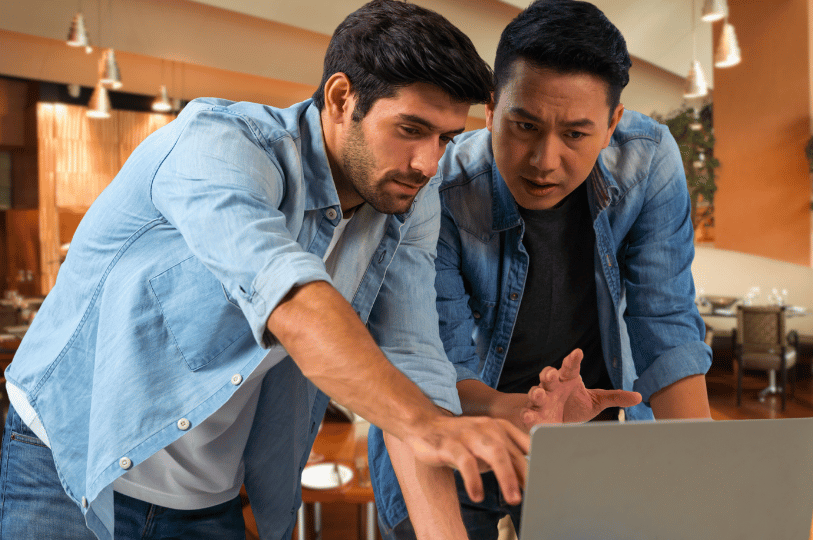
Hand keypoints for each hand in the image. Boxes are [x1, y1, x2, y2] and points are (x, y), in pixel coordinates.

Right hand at [401, 413, 529, 504]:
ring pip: (493, 452)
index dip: (539, 462)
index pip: (524, 445)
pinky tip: (477, 495)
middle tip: (535, 495)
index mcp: (500, 428)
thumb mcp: (488, 448)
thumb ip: (509, 459)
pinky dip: (473, 479)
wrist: (424, 425)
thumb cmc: (463, 441)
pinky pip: (464, 461)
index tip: (550, 480)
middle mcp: (487, 428)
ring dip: (506, 476)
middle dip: (525, 474)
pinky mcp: (450, 444)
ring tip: (513, 498)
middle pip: (511, 451)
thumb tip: (532, 480)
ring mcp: (468, 434)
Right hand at [520, 349, 641, 427]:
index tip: (578, 352)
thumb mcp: (595, 401)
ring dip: (535, 393)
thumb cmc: (574, 406)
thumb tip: (639, 396)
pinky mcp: (534, 415)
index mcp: (567, 379)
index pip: (570, 367)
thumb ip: (614, 397)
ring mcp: (542, 401)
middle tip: (551, 375)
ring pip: (535, 393)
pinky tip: (528, 418)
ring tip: (538, 395)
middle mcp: (552, 388)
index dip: (573, 360)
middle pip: (547, 376)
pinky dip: (527, 415)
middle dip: (548, 375)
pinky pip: (528, 413)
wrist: (554, 421)